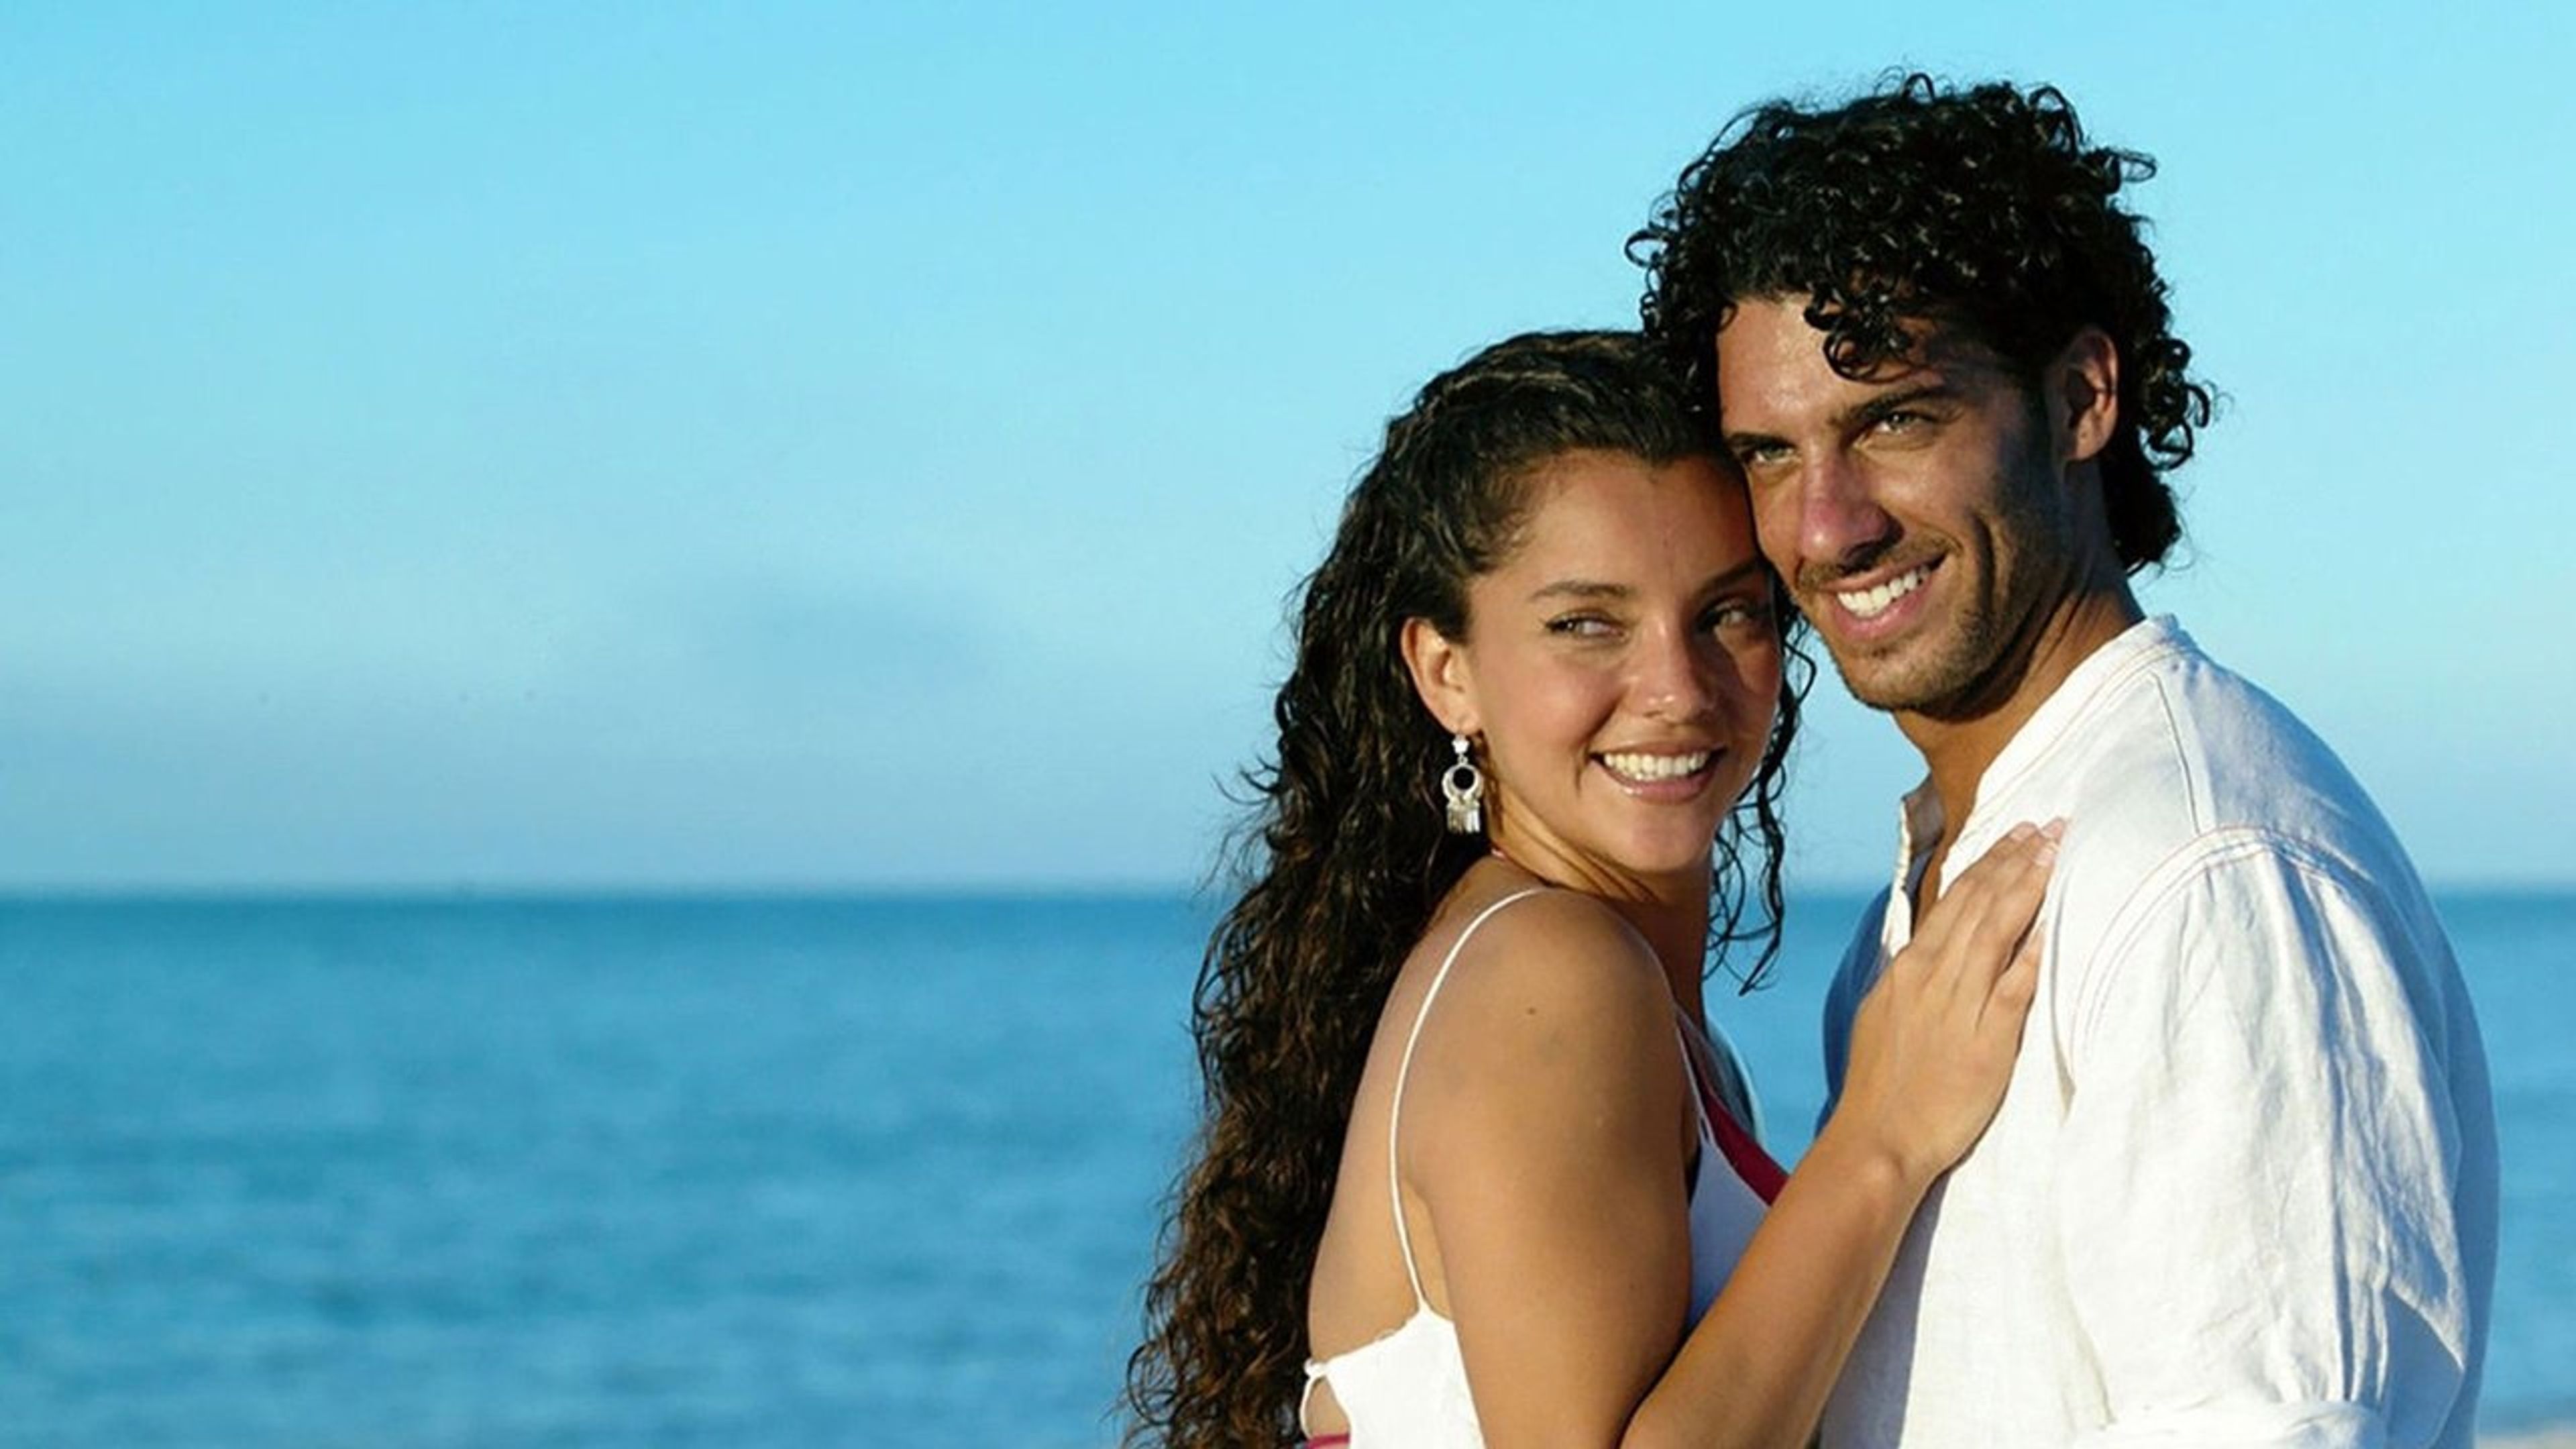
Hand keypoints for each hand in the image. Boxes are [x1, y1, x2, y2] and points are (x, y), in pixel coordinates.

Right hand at [1829, 820, 2060, 1187]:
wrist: (1878, 1138)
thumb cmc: (1883, 1087)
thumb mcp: (1885, 1016)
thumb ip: (1913, 982)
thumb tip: (1931, 953)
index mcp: (1908, 970)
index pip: (1954, 902)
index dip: (1989, 864)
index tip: (2017, 836)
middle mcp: (1931, 978)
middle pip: (1978, 905)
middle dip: (2015, 861)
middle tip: (2048, 828)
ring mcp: (1957, 1006)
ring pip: (1996, 932)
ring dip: (2027, 888)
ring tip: (2055, 853)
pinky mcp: (1985, 1041)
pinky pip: (2013, 987)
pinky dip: (2032, 953)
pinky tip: (2053, 924)